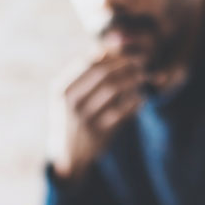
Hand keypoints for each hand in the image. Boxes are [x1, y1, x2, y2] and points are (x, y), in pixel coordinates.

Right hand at [48, 53, 144, 182]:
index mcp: (61, 89)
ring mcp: (84, 118)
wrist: (68, 157)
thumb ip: (85, 73)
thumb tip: (108, 47)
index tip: (128, 52)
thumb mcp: (68, 97)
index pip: (90, 62)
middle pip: (103, 73)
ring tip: (143, 77)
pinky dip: (135, 102)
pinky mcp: (99, 133)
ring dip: (133, 79)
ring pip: (114, 89)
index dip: (113, 55)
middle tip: (142, 62)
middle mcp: (70, 102)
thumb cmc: (71, 119)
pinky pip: (123, 111)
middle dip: (126, 64)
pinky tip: (142, 98)